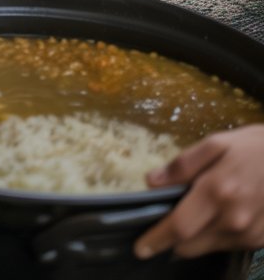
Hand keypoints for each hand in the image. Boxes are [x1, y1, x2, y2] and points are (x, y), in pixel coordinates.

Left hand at [134, 126, 263, 258]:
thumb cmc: (253, 147)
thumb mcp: (216, 143)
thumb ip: (182, 164)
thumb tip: (152, 181)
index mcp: (217, 192)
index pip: (179, 226)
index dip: (157, 240)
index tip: (140, 248)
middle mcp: (234, 220)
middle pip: (191, 245)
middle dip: (173, 239)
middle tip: (165, 221)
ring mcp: (250, 234)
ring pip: (208, 247)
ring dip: (195, 236)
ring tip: (196, 210)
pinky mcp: (261, 240)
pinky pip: (227, 245)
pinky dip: (215, 235)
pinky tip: (218, 214)